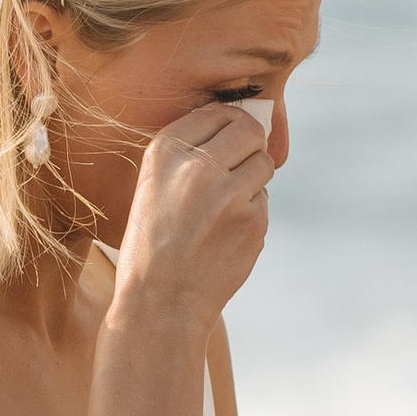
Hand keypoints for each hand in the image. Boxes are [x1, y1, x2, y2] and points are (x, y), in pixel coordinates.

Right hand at [109, 101, 271, 321]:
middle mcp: (198, 166)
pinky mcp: (253, 222)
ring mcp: (229, 195)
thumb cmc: (152, 244)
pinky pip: (264, 201)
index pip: (217, 112)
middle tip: (239, 164)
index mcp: (165, 152)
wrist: (160, 303)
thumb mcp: (152, 187)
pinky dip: (251, 214)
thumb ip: (188, 154)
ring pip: (263, 164)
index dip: (228, 124)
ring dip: (253, 179)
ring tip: (224, 207)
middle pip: (250, 129)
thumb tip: (241, 124)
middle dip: (250, 143)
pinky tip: (225, 235)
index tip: (227, 138)